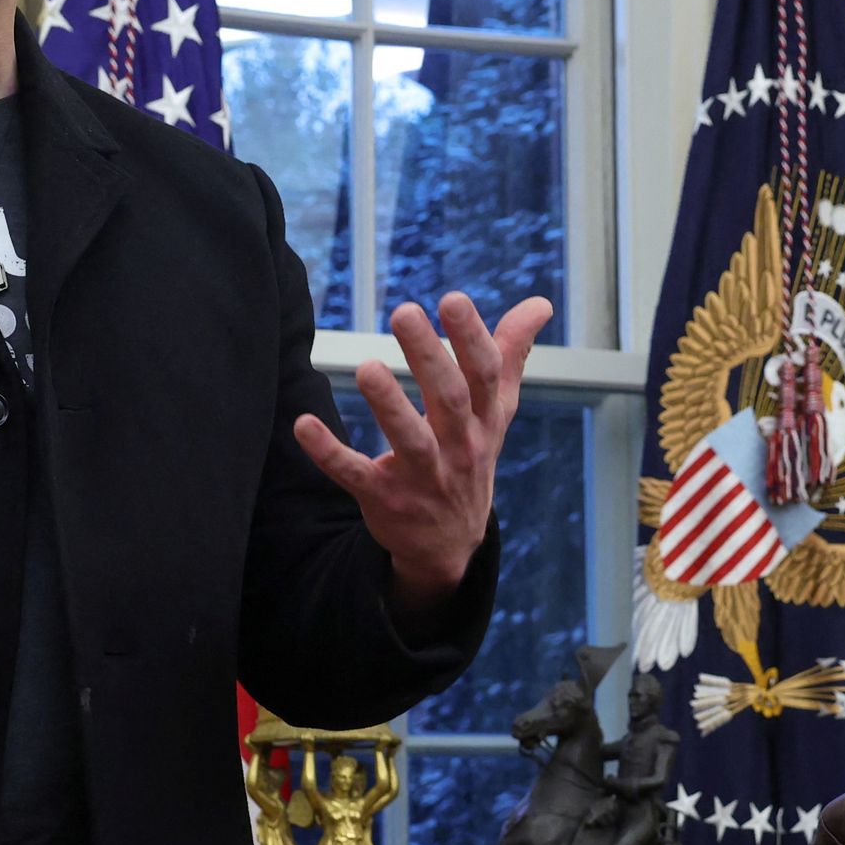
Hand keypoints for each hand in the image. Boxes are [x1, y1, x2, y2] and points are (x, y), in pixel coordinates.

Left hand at [294, 293, 554, 614]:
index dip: (472, 338)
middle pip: (450, 399)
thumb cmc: (470, 457)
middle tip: (404, 312)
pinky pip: (356, 475)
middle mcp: (459, 448)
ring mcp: (423, 477)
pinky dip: (329, 453)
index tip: (452, 299)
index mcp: (484, 420)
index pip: (484, 375)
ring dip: (388, 405)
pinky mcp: (385, 499)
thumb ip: (511, 355)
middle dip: (429, 357)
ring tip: (365, 367)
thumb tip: (541, 303)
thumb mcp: (496, 412)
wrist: (450, 544)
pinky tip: (303, 425)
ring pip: (409, 440)